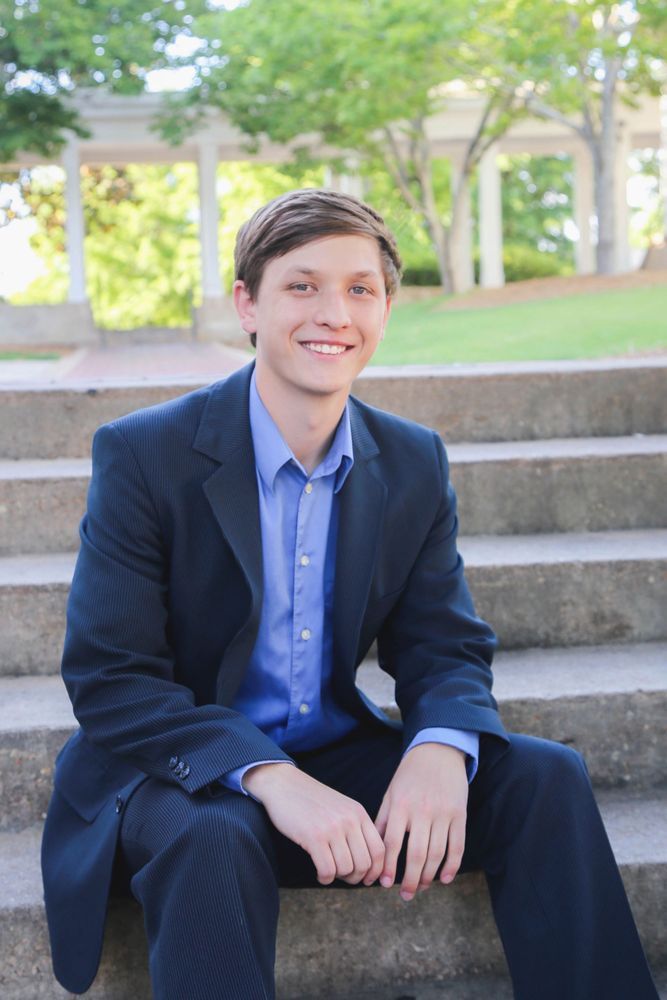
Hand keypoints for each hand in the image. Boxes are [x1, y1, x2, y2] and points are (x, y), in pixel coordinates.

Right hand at [243, 763, 384, 886]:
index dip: (376, 871)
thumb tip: (368, 864)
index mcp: (359, 813)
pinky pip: (327, 870)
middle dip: (355, 878)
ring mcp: (332, 827)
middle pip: (365, 864)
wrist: (283, 784)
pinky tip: (319, 873)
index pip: (379, 850)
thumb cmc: (311, 801)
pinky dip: (324, 878)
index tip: (366, 880)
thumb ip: (355, 828)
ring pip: (346, 869)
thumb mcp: (341, 808)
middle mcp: (349, 819)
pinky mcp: (314, 836)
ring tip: (329, 871)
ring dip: (338, 877)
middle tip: (343, 877)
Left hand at [374, 743, 467, 900]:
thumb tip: (375, 850)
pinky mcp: (459, 814)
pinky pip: (457, 845)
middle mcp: (422, 811)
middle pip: (417, 854)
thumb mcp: (391, 793)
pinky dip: (452, 865)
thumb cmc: (409, 775)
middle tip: (405, 895)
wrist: (437, 752)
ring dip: (429, 876)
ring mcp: (442, 813)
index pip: (394, 844)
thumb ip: (384, 820)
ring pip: (437, 854)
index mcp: (401, 806)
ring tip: (421, 887)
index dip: (389, 867)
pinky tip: (444, 878)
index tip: (384, 884)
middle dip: (410, 879)